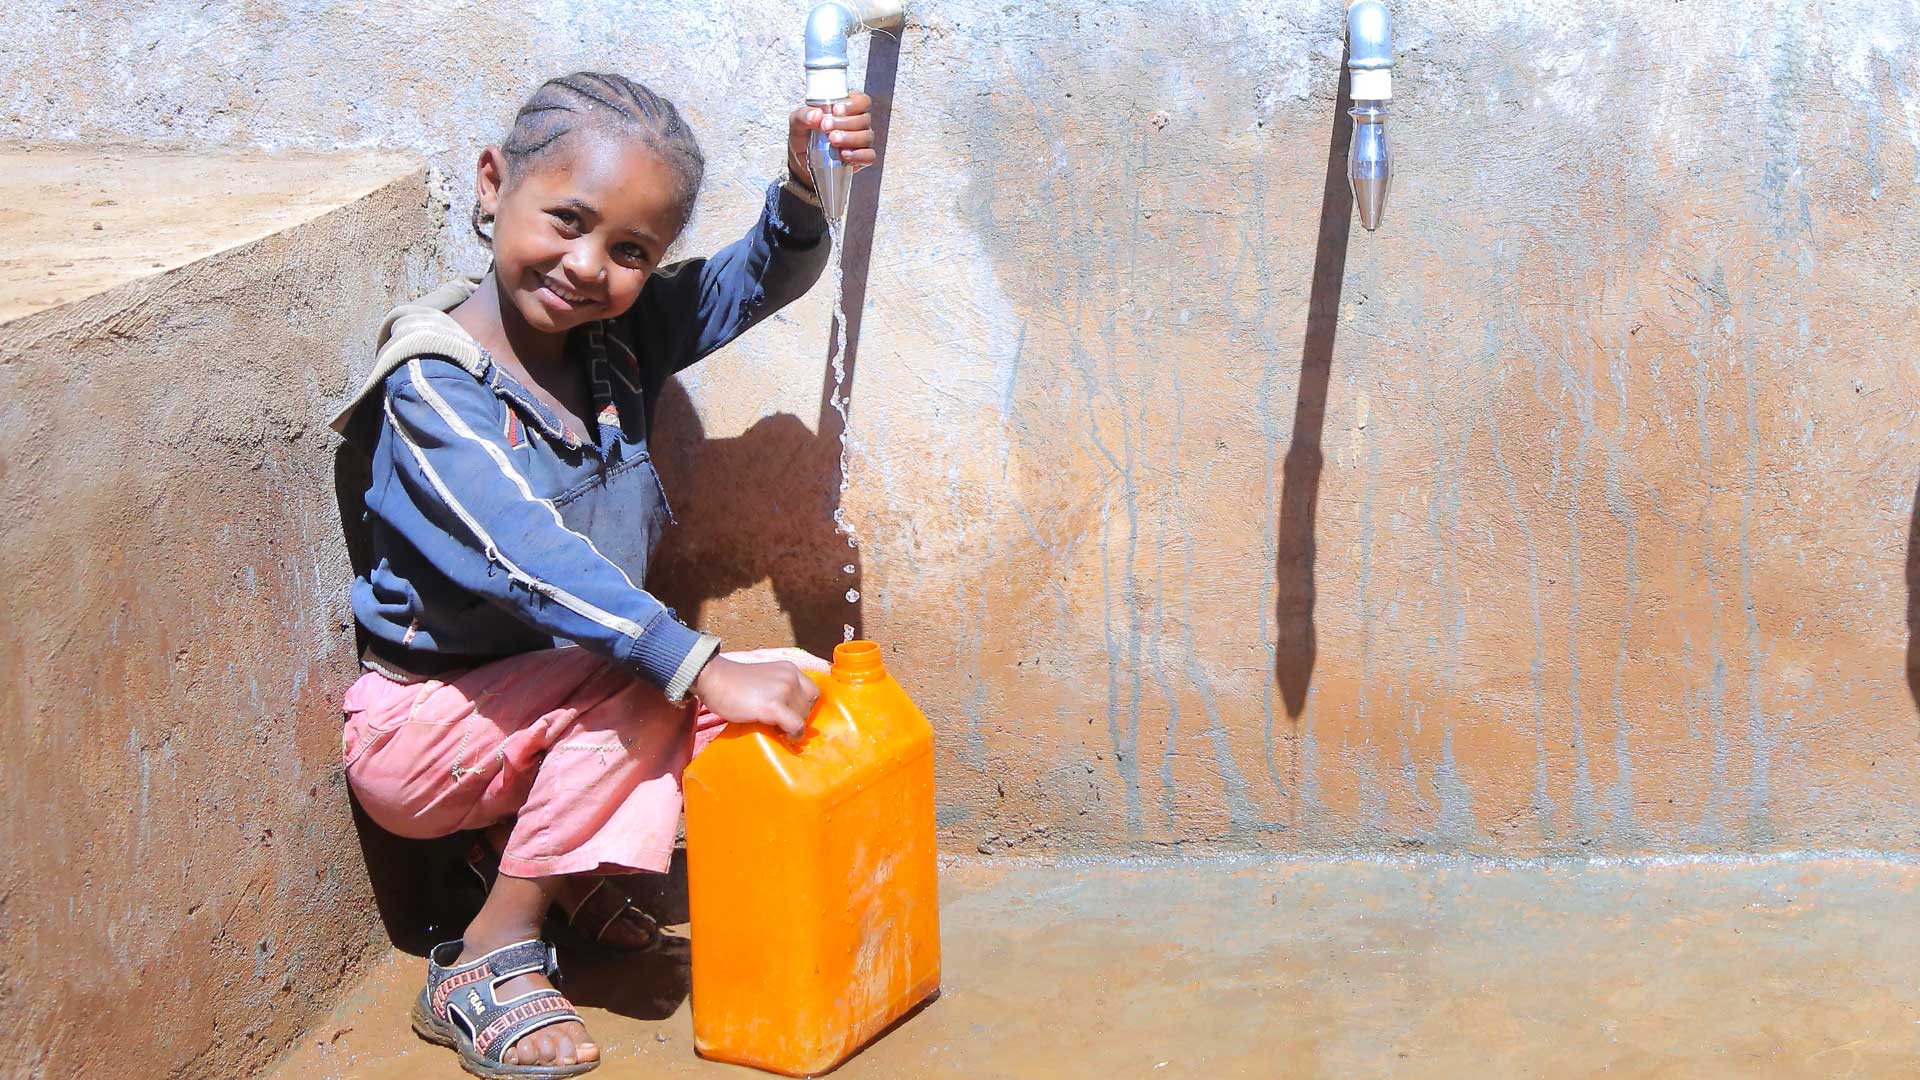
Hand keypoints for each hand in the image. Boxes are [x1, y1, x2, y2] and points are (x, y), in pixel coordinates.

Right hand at [691, 655, 820, 736]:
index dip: (804, 707)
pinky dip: (792, 734)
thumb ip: (780, 689)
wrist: (713, 679)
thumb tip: (791, 714)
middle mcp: (790, 677)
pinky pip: (795, 726)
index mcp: (789, 669)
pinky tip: (782, 735)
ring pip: (803, 717)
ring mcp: (783, 690)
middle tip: (780, 724)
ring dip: (793, 727)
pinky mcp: (773, 706)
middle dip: (797, 717)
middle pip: (809, 706)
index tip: (791, 715)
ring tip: (776, 728)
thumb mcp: (765, 679)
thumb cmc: (733, 683)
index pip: (812, 692)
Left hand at [787, 91, 877, 191]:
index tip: (836, 110)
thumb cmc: (804, 137)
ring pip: (867, 136)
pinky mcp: (861, 158)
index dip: (853, 104)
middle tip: (826, 127)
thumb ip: (803, 115)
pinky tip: (844, 155)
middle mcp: (858, 122)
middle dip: (845, 122)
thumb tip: (816, 114)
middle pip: (864, 118)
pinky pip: (869, 156)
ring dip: (850, 138)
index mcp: (847, 107)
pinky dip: (858, 155)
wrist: (802, 162)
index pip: (861, 100)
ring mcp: (861, 141)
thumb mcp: (797, 123)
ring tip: (832, 141)